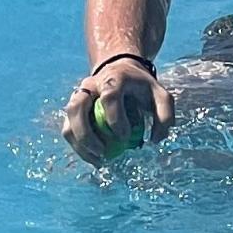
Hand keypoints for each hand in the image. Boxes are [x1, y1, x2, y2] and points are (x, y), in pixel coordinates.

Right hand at [60, 56, 174, 163]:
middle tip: (103, 152)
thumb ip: (164, 114)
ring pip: (69, 119)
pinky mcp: (73, 108)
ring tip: (98, 160)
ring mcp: (78, 95)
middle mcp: (91, 84)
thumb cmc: (141, 88)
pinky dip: (78, 146)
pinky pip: (68, 128)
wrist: (121, 71)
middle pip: (77, 107)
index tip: (125, 137)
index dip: (115, 119)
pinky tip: (94, 158)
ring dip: (79, 143)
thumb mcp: (160, 95)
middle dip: (87, 134)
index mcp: (114, 78)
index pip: (109, 96)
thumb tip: (154, 140)